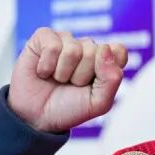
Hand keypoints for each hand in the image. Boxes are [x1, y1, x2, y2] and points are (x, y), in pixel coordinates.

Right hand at [8, 28, 127, 132]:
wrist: (36, 117)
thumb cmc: (68, 108)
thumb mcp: (98, 103)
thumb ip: (111, 79)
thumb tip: (105, 48)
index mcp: (104, 60)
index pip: (118, 51)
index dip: (107, 69)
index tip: (94, 85)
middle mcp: (86, 47)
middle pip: (94, 51)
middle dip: (81, 76)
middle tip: (71, 85)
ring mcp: (65, 40)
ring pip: (73, 50)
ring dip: (63, 73)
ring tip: (57, 79)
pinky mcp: (44, 37)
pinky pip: (53, 45)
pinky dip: (46, 66)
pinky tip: (43, 72)